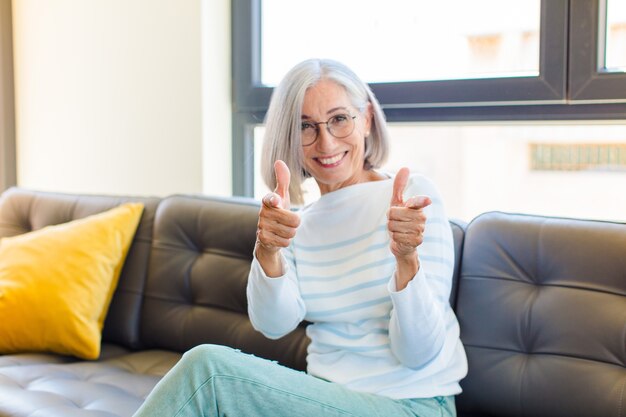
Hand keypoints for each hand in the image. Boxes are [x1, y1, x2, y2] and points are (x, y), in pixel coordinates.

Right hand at [255, 160, 299, 274]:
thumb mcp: (282, 196)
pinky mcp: (262, 239)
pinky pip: (286, 242)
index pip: (270, 199)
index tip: (276, 201)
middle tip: (287, 221)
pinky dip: (285, 241)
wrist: (267, 235)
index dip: (274, 200)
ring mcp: (261, 226)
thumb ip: (282, 180)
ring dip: (290, 233)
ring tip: (282, 229)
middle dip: (295, 223)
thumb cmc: (277, 211)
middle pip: (294, 220)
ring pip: (290, 232)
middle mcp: (262, 213)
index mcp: (268, 200)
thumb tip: (279, 161)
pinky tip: (278, 238)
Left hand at [388, 167, 431, 262]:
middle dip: (389, 218)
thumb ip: (400, 186)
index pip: (419, 202)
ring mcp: (420, 229)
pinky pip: (396, 237)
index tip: (427, 200)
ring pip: (393, 225)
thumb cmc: (400, 220)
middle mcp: (421, 217)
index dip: (421, 201)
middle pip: (393, 213)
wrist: (403, 244)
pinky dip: (394, 238)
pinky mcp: (417, 241)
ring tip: (398, 230)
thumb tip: (405, 168)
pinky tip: (401, 238)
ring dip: (391, 229)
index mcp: (417, 206)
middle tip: (396, 222)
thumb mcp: (397, 203)